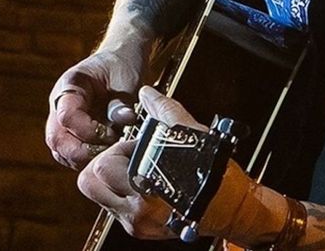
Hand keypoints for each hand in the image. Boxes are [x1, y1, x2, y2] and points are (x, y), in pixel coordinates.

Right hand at [45, 44, 150, 169]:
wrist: (120, 59)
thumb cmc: (121, 65)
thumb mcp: (126, 78)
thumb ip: (122, 101)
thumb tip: (126, 120)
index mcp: (69, 85)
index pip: (67, 116)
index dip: (89, 131)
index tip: (113, 134)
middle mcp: (59, 104)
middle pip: (56, 139)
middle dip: (83, 151)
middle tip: (110, 151)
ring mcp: (61, 120)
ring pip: (60, 150)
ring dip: (84, 159)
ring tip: (110, 153)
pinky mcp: (70, 132)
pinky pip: (69, 154)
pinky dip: (86, 160)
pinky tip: (106, 155)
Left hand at [77, 86, 212, 238]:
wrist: (234, 209)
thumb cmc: (217, 176)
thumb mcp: (193, 136)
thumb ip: (166, 112)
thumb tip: (148, 94)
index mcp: (146, 189)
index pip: (103, 166)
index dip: (118, 148)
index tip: (138, 145)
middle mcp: (137, 212)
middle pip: (90, 183)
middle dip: (105, 164)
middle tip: (128, 157)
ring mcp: (136, 223)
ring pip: (98, 196)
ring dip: (110, 179)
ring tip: (135, 169)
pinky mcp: (139, 230)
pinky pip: (114, 207)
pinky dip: (122, 191)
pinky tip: (144, 182)